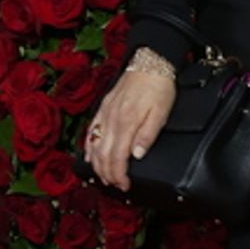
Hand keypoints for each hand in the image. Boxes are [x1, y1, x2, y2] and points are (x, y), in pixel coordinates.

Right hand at [84, 67, 175, 191]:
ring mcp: (105, 113)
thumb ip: (148, 135)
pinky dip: (88, 147)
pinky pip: (91, 131)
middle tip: (116, 186)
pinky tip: (90, 156)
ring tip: (104, 177)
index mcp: (126, 122)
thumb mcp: (161, 112)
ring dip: (97, 164)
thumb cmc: (158, 87)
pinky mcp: (103, 107)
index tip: (124, 185)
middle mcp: (111, 119)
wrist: (150, 62)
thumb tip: (137, 155)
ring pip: (94, 145)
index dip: (119, 175)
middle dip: (108, 174)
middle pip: (103, 155)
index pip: (117, 157)